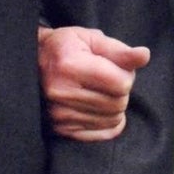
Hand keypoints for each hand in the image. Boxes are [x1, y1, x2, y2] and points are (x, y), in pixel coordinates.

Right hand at [37, 25, 148, 141]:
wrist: (29, 64)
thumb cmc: (64, 47)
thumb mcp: (90, 39)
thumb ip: (119, 50)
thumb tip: (144, 56)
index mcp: (70, 66)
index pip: (121, 82)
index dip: (126, 73)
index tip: (116, 66)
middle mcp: (62, 93)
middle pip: (118, 102)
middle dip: (121, 90)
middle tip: (109, 78)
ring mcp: (59, 114)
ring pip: (112, 119)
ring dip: (115, 106)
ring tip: (101, 91)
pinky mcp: (60, 129)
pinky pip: (101, 134)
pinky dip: (108, 123)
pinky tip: (101, 109)